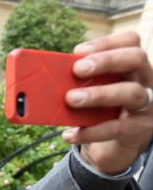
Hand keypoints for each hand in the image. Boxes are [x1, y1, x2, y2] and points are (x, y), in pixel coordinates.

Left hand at [62, 31, 152, 174]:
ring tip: (71, 99)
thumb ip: (78, 82)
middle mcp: (144, 81)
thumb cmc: (99, 112)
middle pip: (136, 59)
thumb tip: (46, 78)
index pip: (129, 41)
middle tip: (77, 69)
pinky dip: (91, 131)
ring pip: (132, 92)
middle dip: (106, 60)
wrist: (112, 147)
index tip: (78, 51)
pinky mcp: (140, 129)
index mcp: (130, 66)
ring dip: (99, 94)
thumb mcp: (90, 92)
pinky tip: (70, 134)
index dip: (105, 43)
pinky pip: (117, 128)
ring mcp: (146, 105)